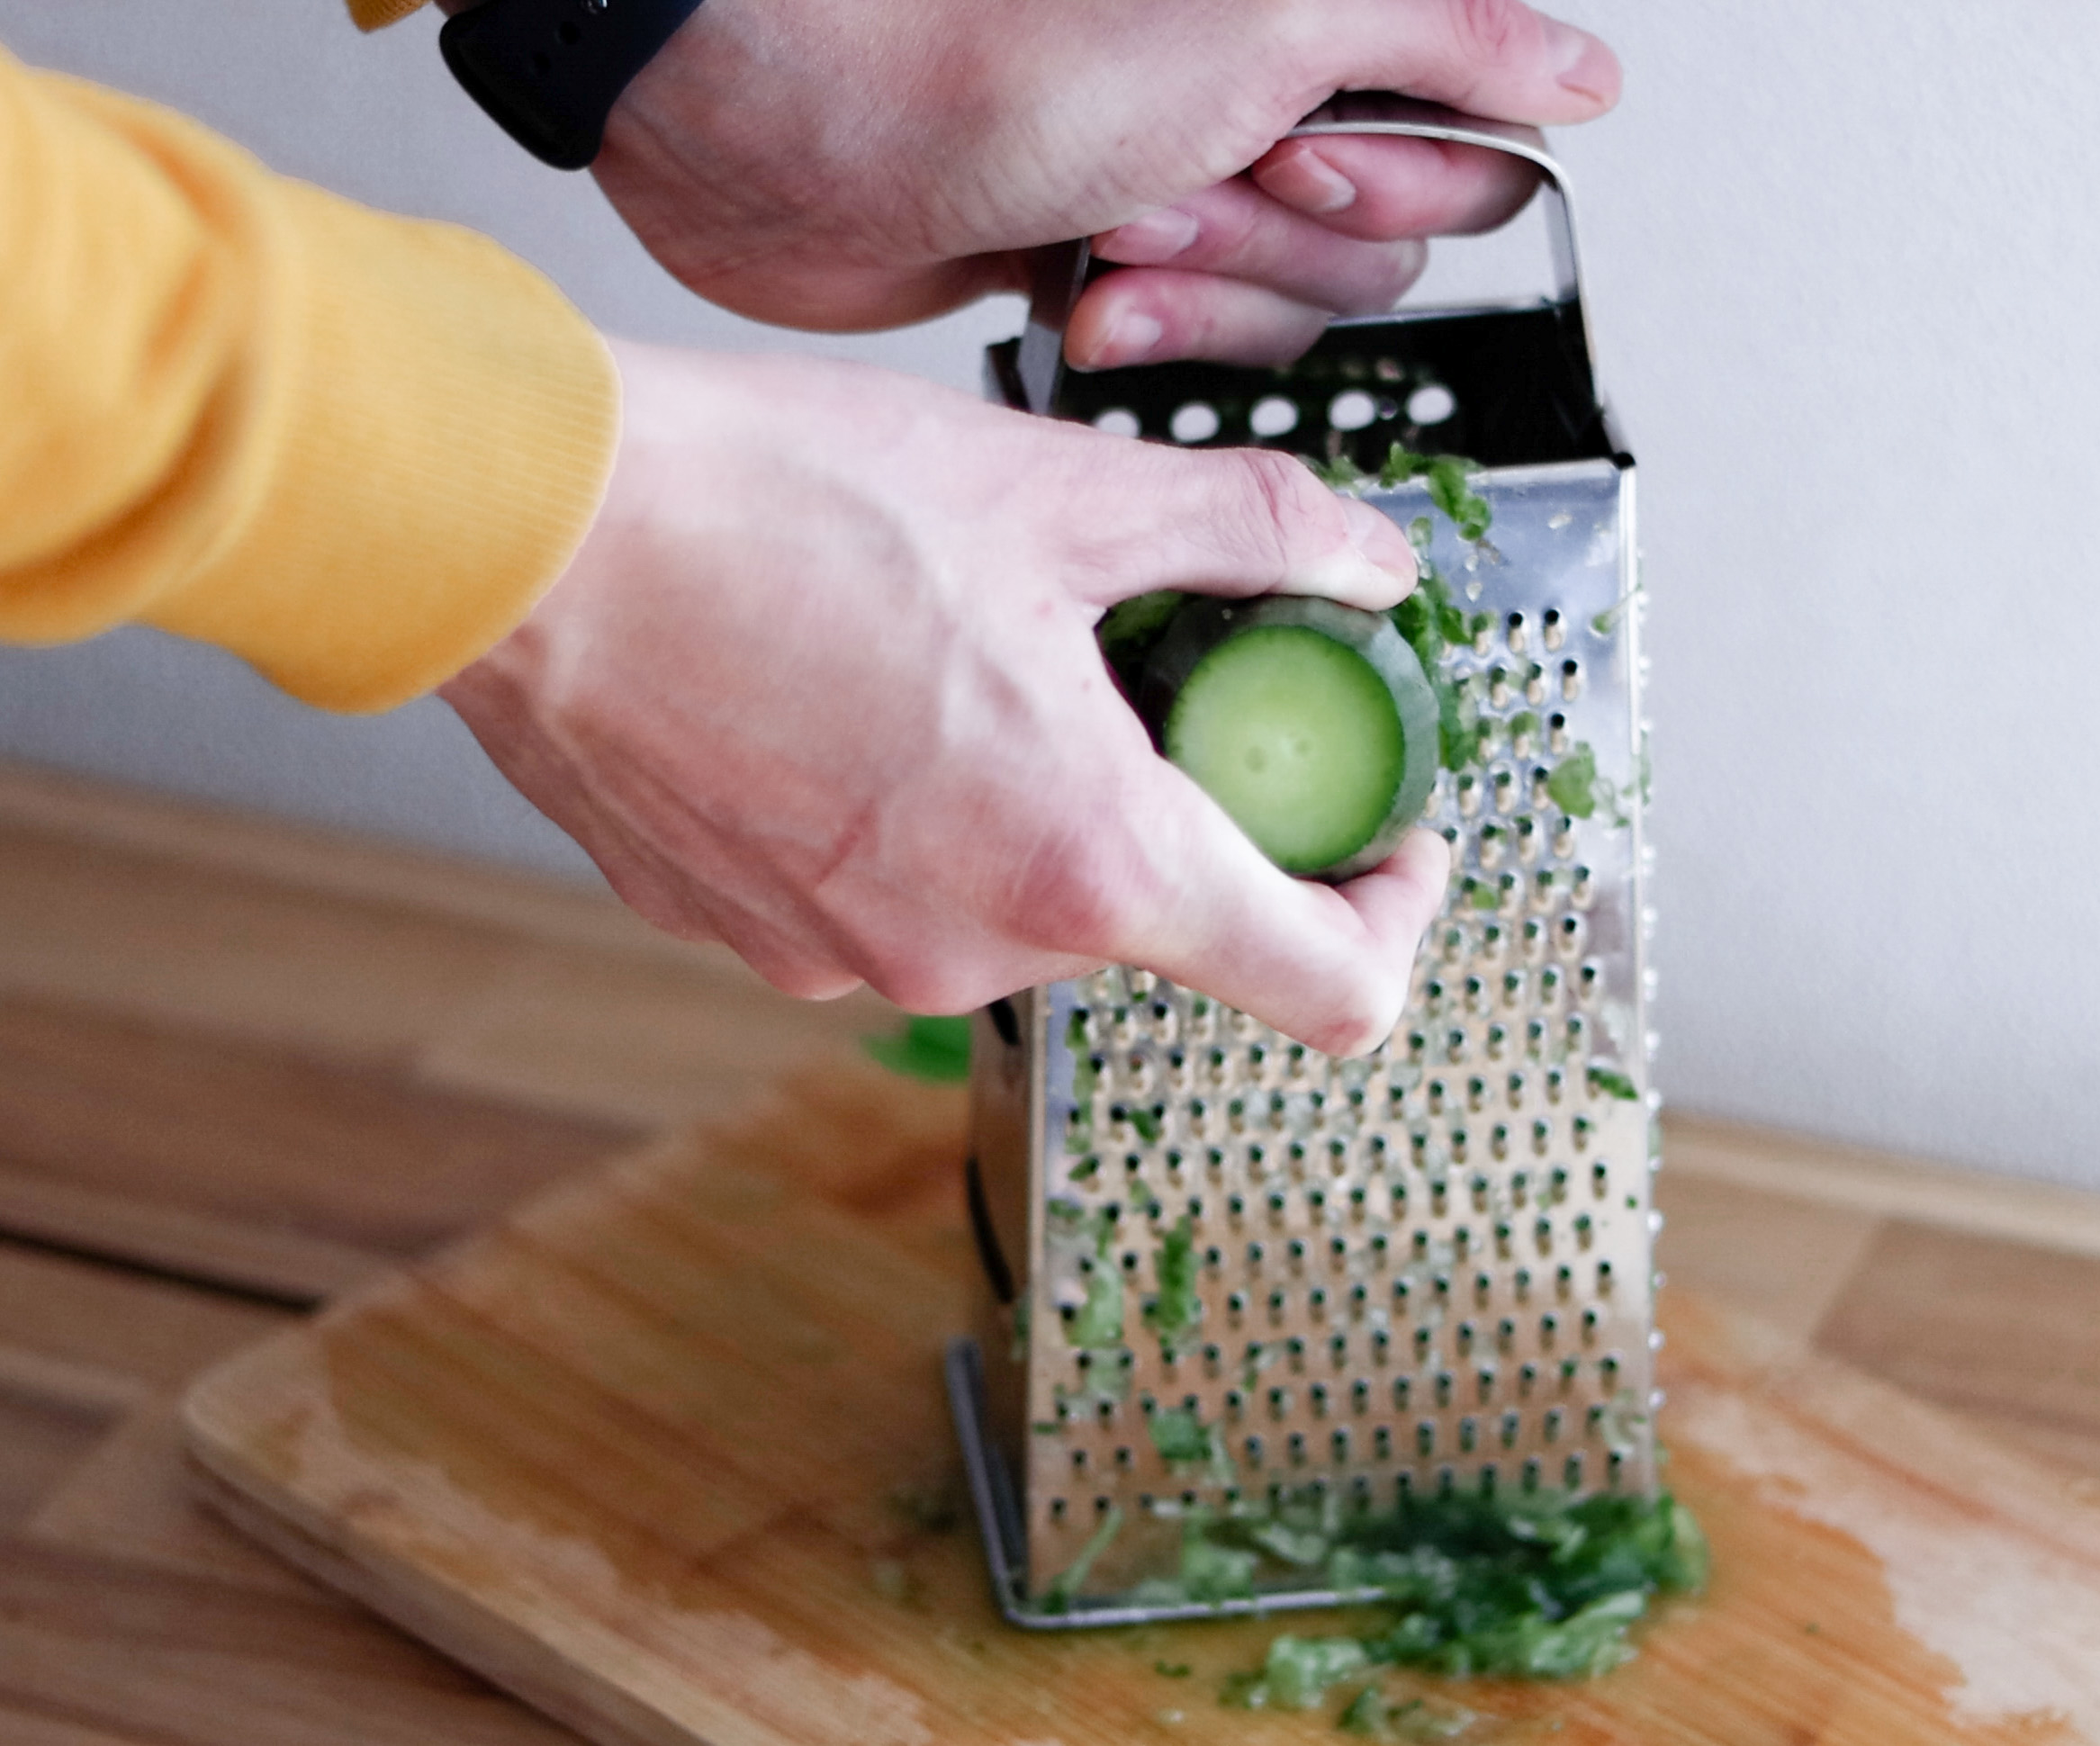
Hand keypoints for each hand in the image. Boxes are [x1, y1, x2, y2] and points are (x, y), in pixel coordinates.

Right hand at [439, 340, 1451, 1054]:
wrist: (529, 536)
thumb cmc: (779, 505)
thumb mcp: (1066, 492)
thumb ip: (1254, 534)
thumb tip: (1367, 560)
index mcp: (1089, 863)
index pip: (1333, 988)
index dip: (1396, 915)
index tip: (1387, 832)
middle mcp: (978, 951)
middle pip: (1168, 922)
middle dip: (1194, 806)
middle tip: (1164, 670)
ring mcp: (856, 963)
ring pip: (1029, 907)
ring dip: (1052, 808)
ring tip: (988, 664)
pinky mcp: (757, 941)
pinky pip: (903, 898)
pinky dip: (933, 820)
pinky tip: (873, 698)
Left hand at [591, 0, 1619, 360]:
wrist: (814, 127)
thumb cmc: (1004, 51)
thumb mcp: (1277, 25)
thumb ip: (1451, 48)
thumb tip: (1585, 77)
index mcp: (1320, 33)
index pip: (1468, 153)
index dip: (1395, 187)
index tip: (1301, 157)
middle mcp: (1263, 99)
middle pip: (1377, 255)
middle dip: (1274, 245)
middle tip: (1181, 188)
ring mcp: (1184, 187)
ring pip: (1284, 315)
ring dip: (1203, 297)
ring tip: (1111, 237)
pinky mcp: (1107, 265)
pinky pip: (1191, 349)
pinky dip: (1141, 338)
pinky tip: (1076, 294)